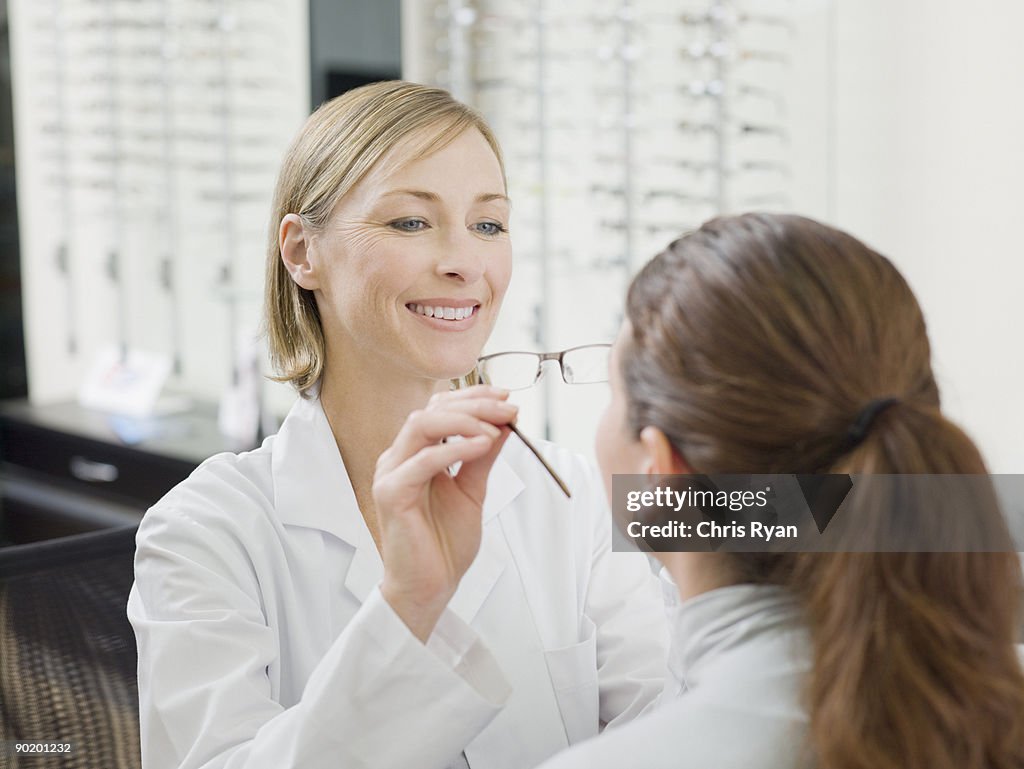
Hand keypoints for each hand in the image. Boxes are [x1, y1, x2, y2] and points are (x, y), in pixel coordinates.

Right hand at [373, 386, 517, 641]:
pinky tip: (483, 446)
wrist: (429, 587)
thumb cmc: (444, 543)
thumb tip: (504, 423)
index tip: (507, 398)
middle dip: (474, 405)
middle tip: (508, 409)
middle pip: (431, 410)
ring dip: (464, 420)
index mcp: (414, 453)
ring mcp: (390, 473)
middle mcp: (398, 457)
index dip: (472, 398)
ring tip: (497, 427)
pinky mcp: (390, 493)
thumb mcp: (473, 491)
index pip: (439, 408)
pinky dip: (455, 449)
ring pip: (422, 426)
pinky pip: (422, 461)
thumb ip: (483, 457)